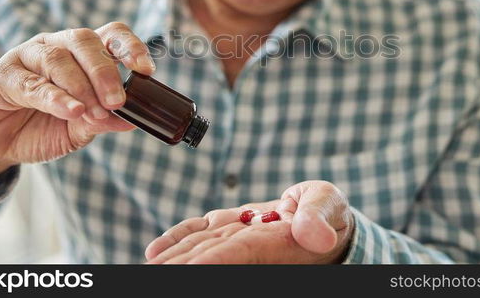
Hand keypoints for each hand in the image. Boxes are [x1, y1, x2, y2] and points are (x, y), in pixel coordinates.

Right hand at [0, 21, 154, 195]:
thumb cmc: (41, 127)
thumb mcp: (80, 129)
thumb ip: (104, 121)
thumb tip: (135, 120)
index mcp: (82, 54)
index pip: (111, 35)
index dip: (130, 47)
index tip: (146, 70)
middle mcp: (57, 46)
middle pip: (85, 42)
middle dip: (106, 72)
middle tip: (117, 101)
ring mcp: (28, 56)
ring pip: (59, 59)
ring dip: (81, 87)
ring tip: (93, 113)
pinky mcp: (4, 75)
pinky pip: (32, 82)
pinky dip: (55, 98)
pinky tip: (71, 110)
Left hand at [145, 180, 354, 263]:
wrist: (323, 218)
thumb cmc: (329, 213)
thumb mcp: (329, 207)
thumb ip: (318, 217)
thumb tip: (316, 236)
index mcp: (275, 243)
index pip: (236, 252)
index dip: (211, 261)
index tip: (185, 269)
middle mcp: (251, 246)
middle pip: (210, 256)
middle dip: (182, 265)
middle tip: (153, 271)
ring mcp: (237, 238)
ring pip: (200, 247)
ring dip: (174, 257)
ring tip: (149, 266)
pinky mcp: (230, 228)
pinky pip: (200, 234)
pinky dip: (179, 239)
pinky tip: (156, 250)